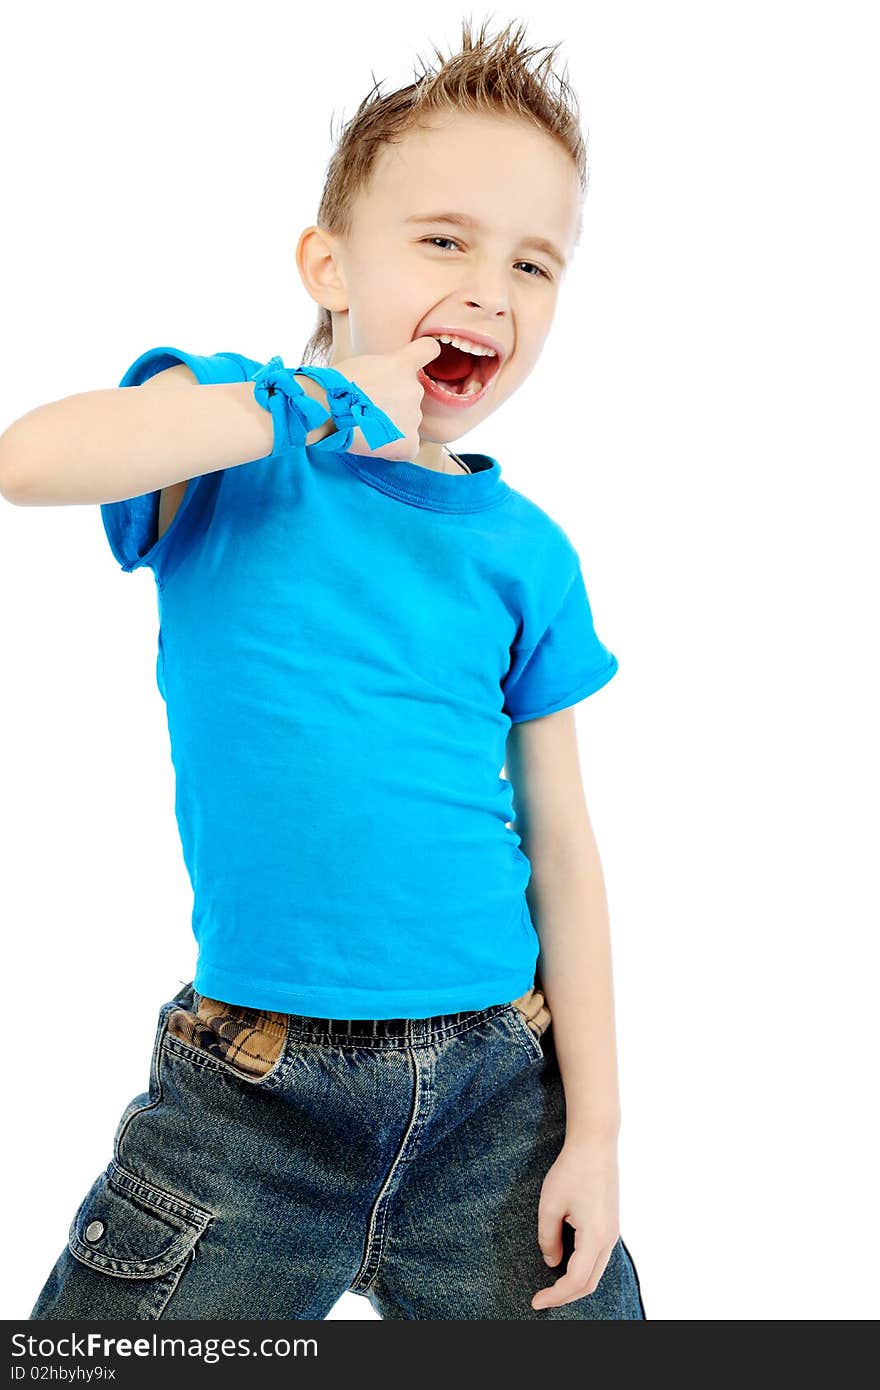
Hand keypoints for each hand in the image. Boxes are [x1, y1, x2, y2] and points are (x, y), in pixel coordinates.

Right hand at [329, 337, 442, 461]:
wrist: (328, 409)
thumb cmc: (334, 386)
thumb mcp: (360, 364)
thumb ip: (381, 371)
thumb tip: (380, 388)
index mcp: (402, 364)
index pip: (428, 349)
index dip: (423, 355)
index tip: (415, 363)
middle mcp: (414, 389)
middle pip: (410, 396)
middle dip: (393, 403)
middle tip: (367, 408)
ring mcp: (414, 417)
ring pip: (407, 423)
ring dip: (390, 425)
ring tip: (365, 426)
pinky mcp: (408, 442)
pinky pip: (409, 447)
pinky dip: (395, 449)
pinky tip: (375, 443)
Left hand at [532, 1137, 620, 1310]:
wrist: (596, 1144)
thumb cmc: (571, 1170)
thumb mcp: (550, 1205)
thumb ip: (548, 1238)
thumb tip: (551, 1263)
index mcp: (595, 1236)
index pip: (576, 1280)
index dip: (556, 1296)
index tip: (536, 1302)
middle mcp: (609, 1239)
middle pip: (589, 1282)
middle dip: (565, 1295)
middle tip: (541, 1299)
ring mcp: (612, 1232)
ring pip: (595, 1271)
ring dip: (574, 1283)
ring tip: (550, 1285)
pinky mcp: (610, 1225)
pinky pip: (597, 1257)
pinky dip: (581, 1268)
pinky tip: (563, 1263)